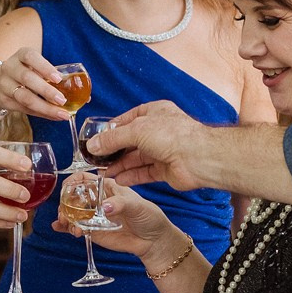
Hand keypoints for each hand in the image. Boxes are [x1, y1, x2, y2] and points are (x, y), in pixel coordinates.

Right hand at [0, 47, 74, 122]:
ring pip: (24, 97)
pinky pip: (23, 109)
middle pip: (27, 78)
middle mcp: (10, 67)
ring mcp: (4, 84)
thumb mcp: (35, 68)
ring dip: (44, 107)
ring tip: (61, 113)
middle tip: (62, 100)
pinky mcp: (4, 100)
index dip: (44, 67)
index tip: (58, 78)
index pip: (30, 56)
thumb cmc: (26, 74)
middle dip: (46, 90)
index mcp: (21, 55)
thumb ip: (55, 78)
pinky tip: (53, 116)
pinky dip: (40, 113)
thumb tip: (85, 97)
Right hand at [52, 180, 177, 259]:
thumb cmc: (149, 217)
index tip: (66, 189)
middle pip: (74, 196)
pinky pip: (75, 226)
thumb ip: (121, 204)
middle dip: (66, 202)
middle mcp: (97, 200)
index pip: (85, 179)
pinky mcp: (92, 230)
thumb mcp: (137, 206)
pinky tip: (60, 228)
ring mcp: (93, 215)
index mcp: (107, 187)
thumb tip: (104, 207)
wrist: (152, 241)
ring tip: (66, 223)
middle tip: (65, 211)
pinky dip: (65, 227)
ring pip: (72, 212)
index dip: (73, 181)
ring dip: (64, 215)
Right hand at [89, 102, 212, 191]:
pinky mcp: (165, 169)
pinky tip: (117, 179)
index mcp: (155, 112)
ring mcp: (162, 150)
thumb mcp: (136, 130)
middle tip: (96, 159)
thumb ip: (113, 139)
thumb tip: (93, 146)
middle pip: (130, 141)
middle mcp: (158, 130)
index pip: (128, 119)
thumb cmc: (173, 135)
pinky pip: (143, 172)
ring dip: (119, 165)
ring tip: (103, 172)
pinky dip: (130, 176)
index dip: (112, 129)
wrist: (198, 157)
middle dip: (113, 151)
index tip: (96, 139)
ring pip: (136, 158)